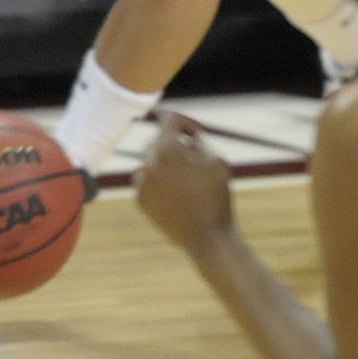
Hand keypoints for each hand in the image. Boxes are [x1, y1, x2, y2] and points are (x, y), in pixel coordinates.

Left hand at [134, 113, 234, 257]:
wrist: (206, 239)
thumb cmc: (216, 197)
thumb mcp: (217, 161)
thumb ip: (199, 143)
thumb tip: (186, 139)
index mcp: (167, 150)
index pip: (168, 119)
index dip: (185, 121)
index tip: (196, 131)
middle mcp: (148, 164)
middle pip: (157, 140)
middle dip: (174, 142)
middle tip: (192, 150)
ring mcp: (141, 184)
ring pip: (151, 161)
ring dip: (166, 162)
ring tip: (187, 175)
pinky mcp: (140, 201)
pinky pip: (148, 181)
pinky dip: (160, 180)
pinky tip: (178, 192)